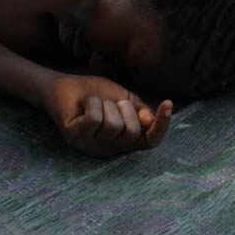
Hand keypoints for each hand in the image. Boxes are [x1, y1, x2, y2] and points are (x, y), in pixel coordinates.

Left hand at [43, 74, 171, 157]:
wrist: (66, 85)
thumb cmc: (97, 93)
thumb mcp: (125, 98)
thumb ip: (139, 110)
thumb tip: (150, 121)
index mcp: (125, 141)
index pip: (150, 141)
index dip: (161, 125)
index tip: (167, 103)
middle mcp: (110, 148)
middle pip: (132, 131)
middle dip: (125, 108)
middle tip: (112, 102)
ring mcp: (92, 145)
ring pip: (113, 125)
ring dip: (106, 104)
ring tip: (95, 102)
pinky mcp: (75, 137)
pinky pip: (94, 119)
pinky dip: (93, 102)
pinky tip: (85, 102)